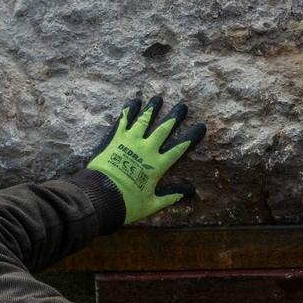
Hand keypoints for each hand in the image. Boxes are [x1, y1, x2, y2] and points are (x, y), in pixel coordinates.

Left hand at [86, 94, 205, 223]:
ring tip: (158, 98)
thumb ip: (170, 196)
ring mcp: (130, 142)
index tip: (201, 126)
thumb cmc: (127, 203)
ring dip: (152, 109)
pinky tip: (133, 102)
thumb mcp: (152, 204)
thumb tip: (190, 193)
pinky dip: (129, 111)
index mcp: (158, 165)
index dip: (191, 137)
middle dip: (174, 117)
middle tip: (182, 106)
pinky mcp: (115, 139)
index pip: (179, 148)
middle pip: (163, 129)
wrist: (100, 197)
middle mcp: (146, 149)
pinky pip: (123, 121)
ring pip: (144, 120)